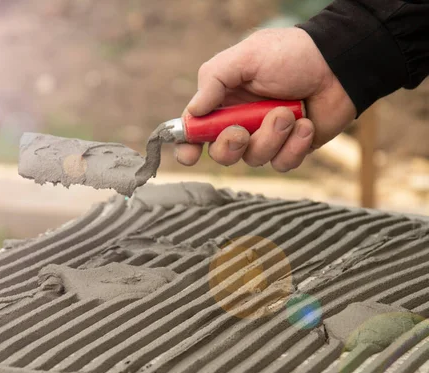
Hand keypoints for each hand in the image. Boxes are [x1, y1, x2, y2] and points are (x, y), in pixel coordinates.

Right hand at [176, 27, 356, 171]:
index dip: (188, 146)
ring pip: (254, 159)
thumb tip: (192, 112)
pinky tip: (306, 124)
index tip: (190, 154)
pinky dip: (294, 146)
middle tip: (242, 130)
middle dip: (230, 146)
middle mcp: (241, 122)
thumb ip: (214, 81)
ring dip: (270, 137)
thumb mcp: (246, 57)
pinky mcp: (291, 149)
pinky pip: (282, 163)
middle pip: (221, 153)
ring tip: (288, 113)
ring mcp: (266, 137)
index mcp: (224, 101)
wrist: (339, 63)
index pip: (196, 130)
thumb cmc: (291, 55)